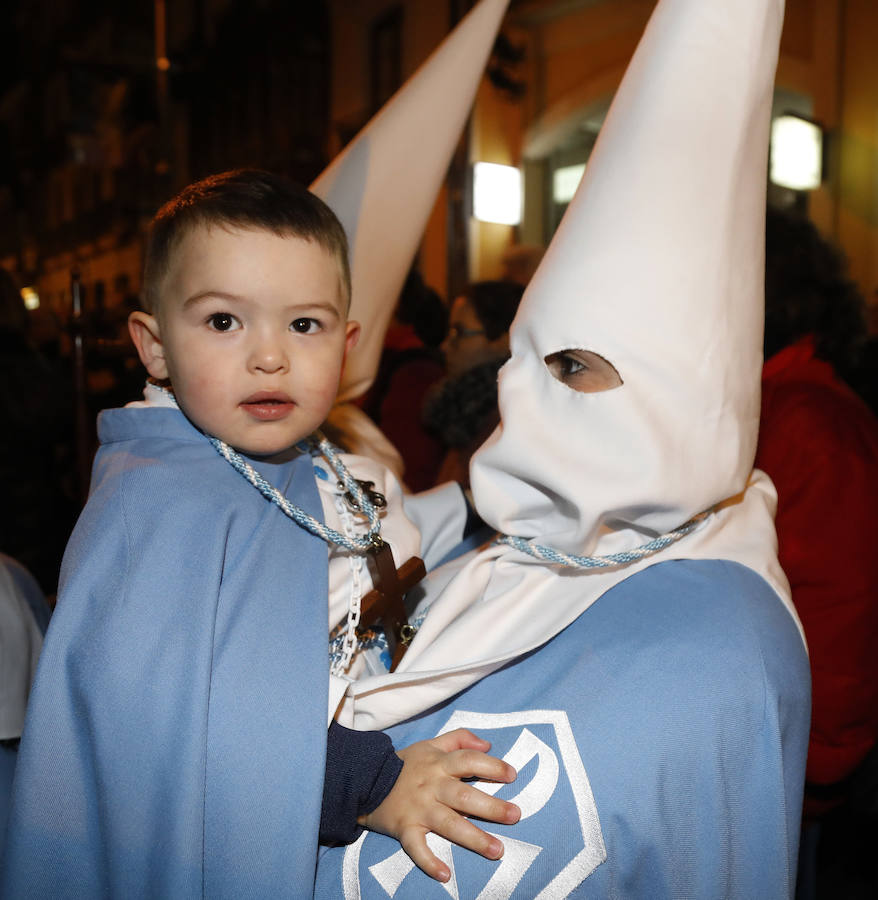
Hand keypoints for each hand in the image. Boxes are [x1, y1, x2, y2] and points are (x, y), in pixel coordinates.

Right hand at [358, 728, 519, 882]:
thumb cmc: (405, 763)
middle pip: (464, 796)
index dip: (492, 766)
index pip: (469, 761)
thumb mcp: (431, 744)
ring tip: (497, 850)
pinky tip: (446, 875)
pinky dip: (429, 862)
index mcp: (439, 764)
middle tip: (515, 815)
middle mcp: (432, 786)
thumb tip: (488, 745)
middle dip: (491, 806)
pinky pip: (417, 847)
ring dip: (474, 838)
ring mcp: (419, 809)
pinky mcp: (405, 829)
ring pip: (449, 824)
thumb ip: (460, 739)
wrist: (365, 779)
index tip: (512, 775)